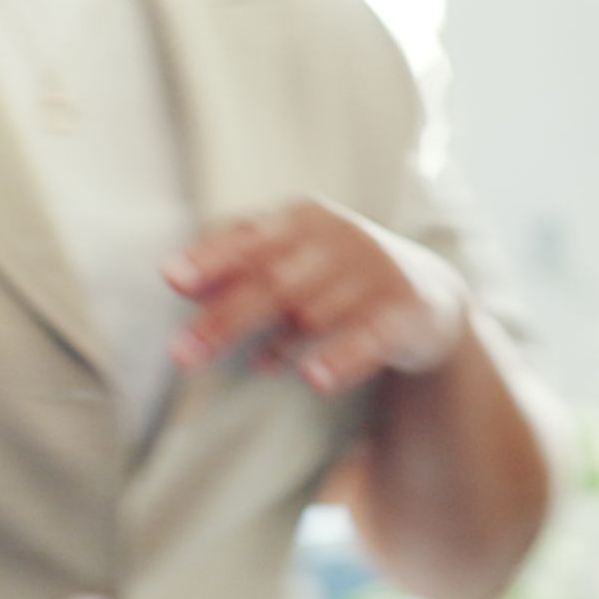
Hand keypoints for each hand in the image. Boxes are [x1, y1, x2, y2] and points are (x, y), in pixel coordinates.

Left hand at [163, 199, 469, 393]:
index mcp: (302, 218)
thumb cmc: (334, 271)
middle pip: (273, 282)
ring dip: (283, 340)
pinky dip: (341, 357)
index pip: (249, 237)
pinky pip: (370, 338)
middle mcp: (338, 239)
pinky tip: (313, 379)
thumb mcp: (288, 256)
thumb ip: (236, 264)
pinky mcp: (405, 313)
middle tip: (182, 353)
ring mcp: (374, 275)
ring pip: (317, 312)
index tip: (172, 279)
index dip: (210, 258)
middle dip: (226, 318)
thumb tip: (172, 277)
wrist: (425, 290)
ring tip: (254, 365)